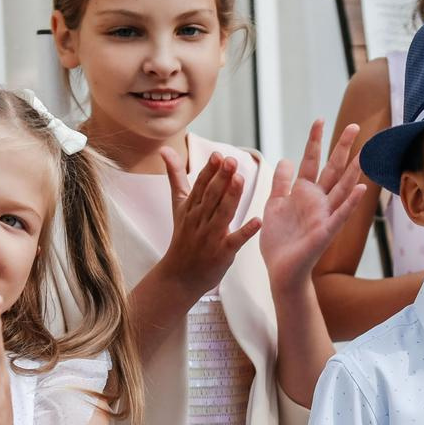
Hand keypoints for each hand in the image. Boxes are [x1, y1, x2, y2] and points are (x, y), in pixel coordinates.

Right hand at [159, 146, 261, 298]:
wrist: (179, 275)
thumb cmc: (183, 236)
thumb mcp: (178, 204)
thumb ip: (175, 176)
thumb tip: (165, 149)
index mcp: (191, 206)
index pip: (201, 185)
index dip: (209, 170)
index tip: (218, 155)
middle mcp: (200, 219)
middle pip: (212, 196)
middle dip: (221, 178)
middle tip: (232, 161)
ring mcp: (211, 236)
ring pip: (222, 214)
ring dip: (231, 197)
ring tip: (240, 180)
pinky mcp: (222, 253)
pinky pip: (235, 240)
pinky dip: (246, 231)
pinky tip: (258, 221)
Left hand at [259, 120, 369, 285]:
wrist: (280, 270)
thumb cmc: (278, 241)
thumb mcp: (274, 205)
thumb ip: (281, 183)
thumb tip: (286, 159)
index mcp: (304, 192)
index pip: (311, 160)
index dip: (315, 140)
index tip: (319, 119)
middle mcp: (318, 200)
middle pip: (333, 169)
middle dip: (342, 148)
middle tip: (354, 126)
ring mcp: (324, 215)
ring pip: (342, 188)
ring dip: (354, 171)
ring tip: (365, 153)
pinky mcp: (326, 232)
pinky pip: (340, 215)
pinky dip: (350, 202)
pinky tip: (361, 189)